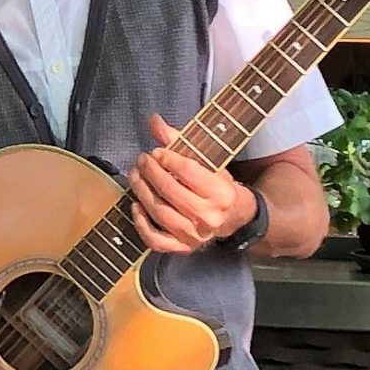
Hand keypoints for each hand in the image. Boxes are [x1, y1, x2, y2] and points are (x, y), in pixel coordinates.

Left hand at [128, 114, 257, 255]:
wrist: (234, 217)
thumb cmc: (217, 185)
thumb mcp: (207, 161)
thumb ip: (179, 140)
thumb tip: (153, 120)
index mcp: (221, 192)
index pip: (188, 172)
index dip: (168, 159)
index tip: (156, 152)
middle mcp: (209, 216)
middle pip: (171, 192)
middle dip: (151, 173)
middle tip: (140, 161)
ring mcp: (195, 235)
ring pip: (161, 214)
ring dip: (142, 193)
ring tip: (135, 176)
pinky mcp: (183, 248)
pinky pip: (156, 240)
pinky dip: (141, 225)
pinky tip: (135, 206)